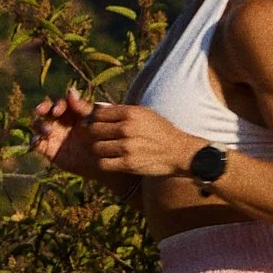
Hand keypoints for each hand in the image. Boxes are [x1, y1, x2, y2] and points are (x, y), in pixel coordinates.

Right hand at [29, 91, 98, 172]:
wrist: (103, 160)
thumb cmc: (102, 136)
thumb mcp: (94, 120)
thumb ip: (82, 106)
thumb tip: (70, 90)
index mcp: (71, 111)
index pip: (59, 103)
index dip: (55, 104)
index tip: (57, 111)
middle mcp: (59, 121)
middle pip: (45, 110)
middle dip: (42, 108)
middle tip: (41, 111)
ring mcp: (52, 134)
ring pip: (38, 124)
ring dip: (39, 125)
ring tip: (48, 131)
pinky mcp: (48, 148)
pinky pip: (36, 143)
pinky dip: (33, 141)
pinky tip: (37, 142)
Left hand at [77, 103, 201, 180]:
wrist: (179, 151)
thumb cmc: (159, 131)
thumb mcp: (143, 113)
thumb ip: (120, 111)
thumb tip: (96, 108)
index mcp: (130, 112)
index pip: (98, 114)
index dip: (94, 119)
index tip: (97, 125)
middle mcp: (127, 128)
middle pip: (94, 130)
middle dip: (94, 134)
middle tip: (100, 138)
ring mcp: (127, 147)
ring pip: (96, 147)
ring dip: (99, 149)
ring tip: (106, 149)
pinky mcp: (128, 164)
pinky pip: (103, 163)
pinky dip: (103, 162)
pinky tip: (110, 160)